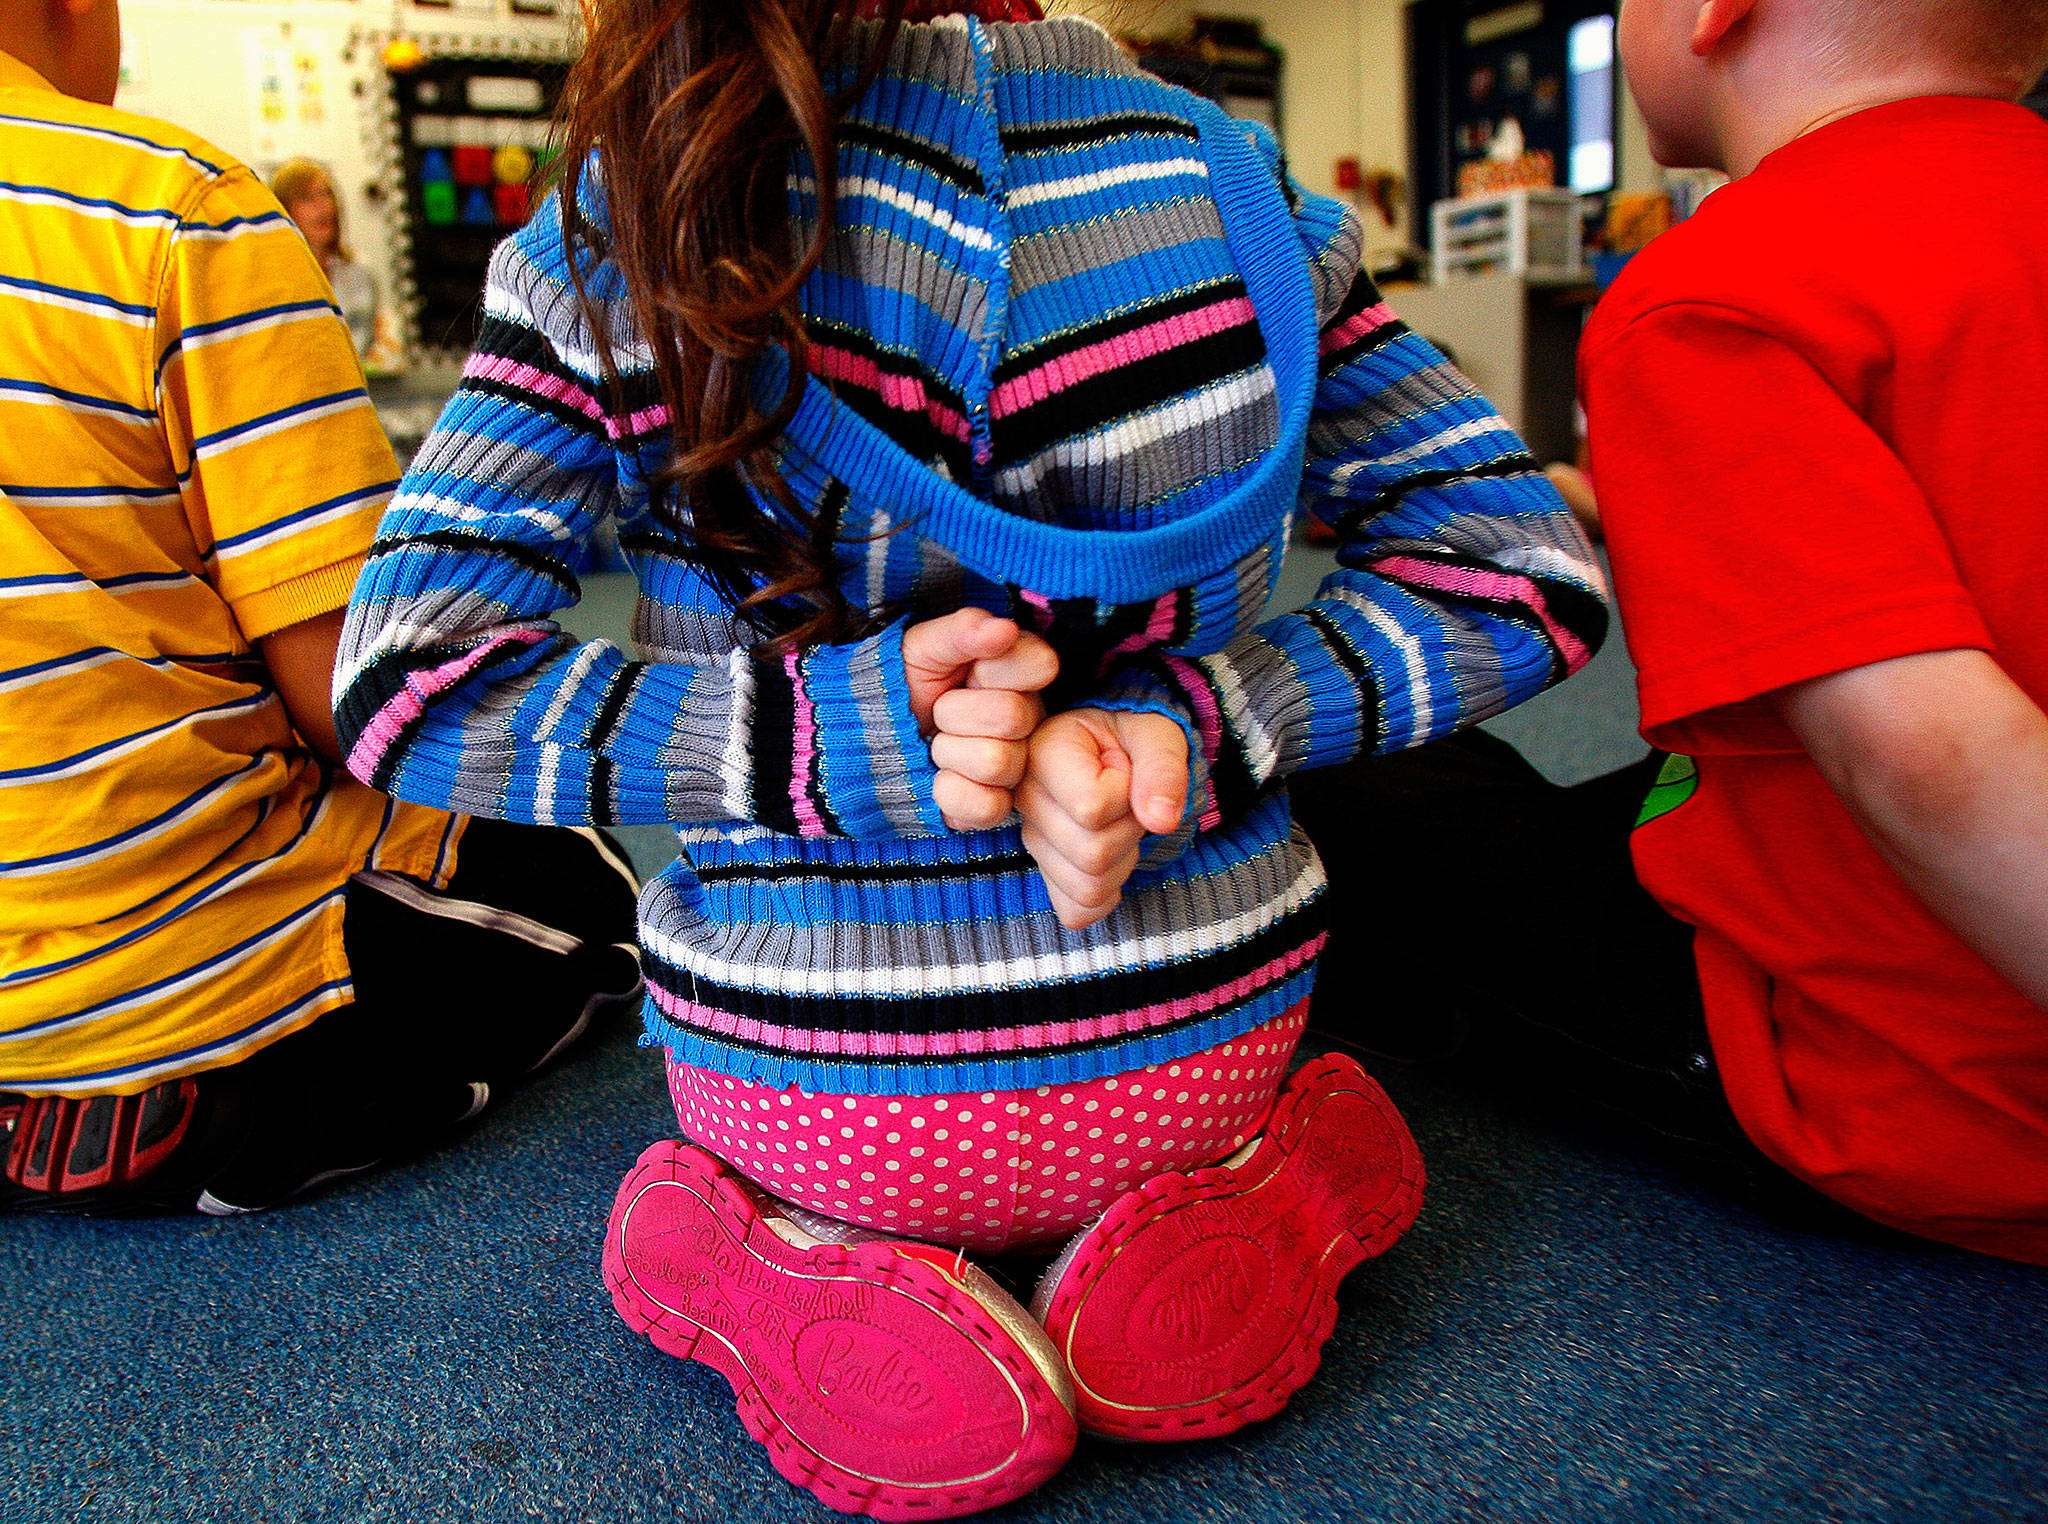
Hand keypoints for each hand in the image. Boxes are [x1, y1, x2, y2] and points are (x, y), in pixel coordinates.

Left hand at [903, 608, 1057, 830]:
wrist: (865, 736)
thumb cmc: (901, 685)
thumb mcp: (922, 646)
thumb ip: (962, 630)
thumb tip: (1003, 627)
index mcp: (1018, 675)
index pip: (1041, 664)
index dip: (994, 669)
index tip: (967, 671)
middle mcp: (1027, 721)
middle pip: (1013, 716)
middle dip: (955, 712)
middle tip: (938, 711)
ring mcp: (1013, 767)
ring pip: (996, 762)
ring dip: (947, 752)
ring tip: (933, 745)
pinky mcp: (993, 808)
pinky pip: (987, 806)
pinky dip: (949, 792)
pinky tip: (937, 778)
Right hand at [1017, 708, 1188, 929]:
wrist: (1120, 748)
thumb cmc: (1135, 738)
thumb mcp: (1157, 734)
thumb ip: (1162, 768)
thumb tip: (1161, 821)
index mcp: (1044, 752)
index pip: (1091, 808)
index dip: (1127, 796)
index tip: (1126, 769)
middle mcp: (1026, 798)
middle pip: (1091, 854)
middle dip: (1131, 831)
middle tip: (1130, 800)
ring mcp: (1032, 839)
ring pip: (1087, 888)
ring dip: (1123, 861)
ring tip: (1120, 822)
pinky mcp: (1045, 871)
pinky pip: (1076, 911)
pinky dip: (1107, 895)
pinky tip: (1115, 858)